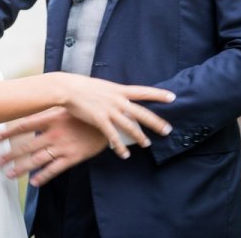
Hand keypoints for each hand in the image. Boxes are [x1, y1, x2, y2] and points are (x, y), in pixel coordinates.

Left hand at [0, 108, 107, 186]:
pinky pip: (55, 169)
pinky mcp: (73, 157)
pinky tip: (34, 181)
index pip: (24, 125)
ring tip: (9, 174)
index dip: (9, 132)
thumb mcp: (66, 108)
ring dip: (22, 168)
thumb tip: (31, 109)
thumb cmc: (85, 113)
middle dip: (10, 154)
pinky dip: (43, 176)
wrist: (109, 122)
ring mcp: (63, 147)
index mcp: (51, 119)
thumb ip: (49, 111)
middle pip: (27, 146)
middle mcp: (54, 134)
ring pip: (37, 160)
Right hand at [55, 74, 173, 158]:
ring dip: (139, 137)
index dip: (158, 94)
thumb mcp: (103, 86)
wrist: (68, 88)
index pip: (144, 92)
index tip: (172, 97)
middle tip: (168, 130)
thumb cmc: (83, 86)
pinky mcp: (100, 119)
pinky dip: (119, 146)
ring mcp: (110, 110)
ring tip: (147, 144)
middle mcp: (118, 100)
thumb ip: (113, 93)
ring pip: (130, 126)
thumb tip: (120, 96)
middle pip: (142, 112)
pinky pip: (113, 136)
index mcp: (119, 90)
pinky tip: (124, 154)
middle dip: (156, 122)